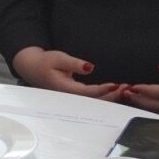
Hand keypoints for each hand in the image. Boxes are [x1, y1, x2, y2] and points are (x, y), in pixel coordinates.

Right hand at [11, 47, 125, 100]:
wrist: (33, 68)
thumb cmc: (45, 62)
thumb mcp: (59, 58)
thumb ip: (74, 64)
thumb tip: (90, 67)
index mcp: (66, 89)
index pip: (88, 93)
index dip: (102, 90)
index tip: (115, 84)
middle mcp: (71, 96)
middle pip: (94, 100)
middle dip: (111, 96)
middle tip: (126, 88)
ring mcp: (74, 97)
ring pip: (95, 100)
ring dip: (111, 96)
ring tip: (125, 89)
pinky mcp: (77, 94)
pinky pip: (93, 97)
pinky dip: (105, 94)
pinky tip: (115, 89)